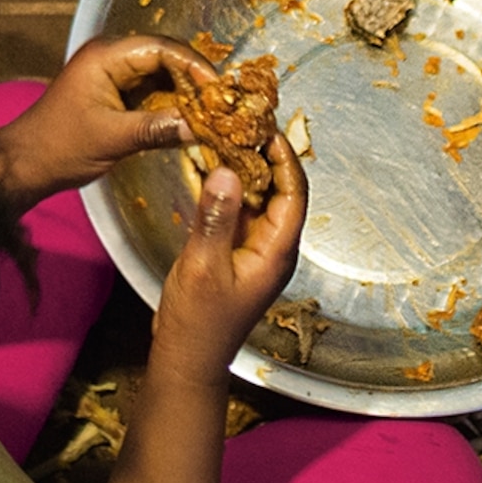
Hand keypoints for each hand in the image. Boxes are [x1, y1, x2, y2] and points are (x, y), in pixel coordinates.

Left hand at [0, 35, 205, 204]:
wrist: (26, 163)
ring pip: (160, 72)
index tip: (217, 89)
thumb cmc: (60, 147)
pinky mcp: (114, 91)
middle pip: (164, 55)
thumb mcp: (112, 139)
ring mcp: (112, 73)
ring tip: (211, 111)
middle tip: (221, 101)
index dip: (193, 65)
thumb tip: (199, 127)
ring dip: (184, 90)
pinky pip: (151, 88)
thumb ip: (156, 128)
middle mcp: (110, 56)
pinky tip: (189, 118)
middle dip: (193, 77)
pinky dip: (171, 101)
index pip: (160, 48)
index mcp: (105, 56)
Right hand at [149, 130, 305, 377]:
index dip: (284, 158)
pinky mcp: (237, 252)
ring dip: (247, 170)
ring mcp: (255, 250)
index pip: (293, 194)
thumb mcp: (203, 267)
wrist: (187, 359)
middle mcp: (273, 248)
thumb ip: (216, 219)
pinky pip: (241, 212)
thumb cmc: (199, 323)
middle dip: (266, 156)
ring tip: (228, 136)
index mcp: (276, 252)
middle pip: (280, 192)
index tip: (267, 128)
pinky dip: (231, 189)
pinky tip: (213, 169)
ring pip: (259, 199)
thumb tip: (228, 171)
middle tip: (245, 123)